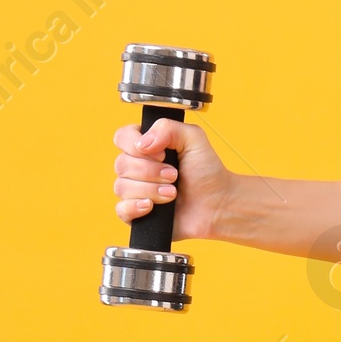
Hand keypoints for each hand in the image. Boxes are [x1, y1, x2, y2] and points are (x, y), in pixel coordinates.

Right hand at [111, 115, 233, 240]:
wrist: (218, 204)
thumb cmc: (207, 172)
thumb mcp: (193, 138)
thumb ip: (168, 127)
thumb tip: (142, 143)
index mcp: (146, 147)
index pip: (122, 137)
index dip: (136, 145)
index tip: (162, 155)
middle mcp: (137, 167)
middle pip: (121, 164)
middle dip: (151, 171)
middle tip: (175, 176)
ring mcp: (135, 191)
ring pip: (122, 187)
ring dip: (151, 190)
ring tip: (172, 193)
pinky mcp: (137, 214)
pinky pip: (121, 210)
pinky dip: (136, 207)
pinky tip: (152, 206)